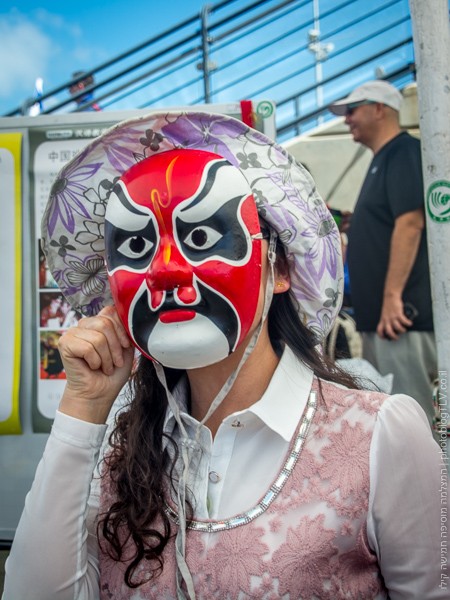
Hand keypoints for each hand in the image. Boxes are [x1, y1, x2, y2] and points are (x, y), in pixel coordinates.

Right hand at [58, 305, 134, 422]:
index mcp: (98, 322)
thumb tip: (127, 315)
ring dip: (106, 357)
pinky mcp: (64, 343)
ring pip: (98, 337)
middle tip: (115, 361)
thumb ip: (126, 330)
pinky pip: (87, 348)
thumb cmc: (112, 373)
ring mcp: (72, 333)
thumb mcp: (126, 347)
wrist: (100, 393)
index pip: (110, 311)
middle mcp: (84, 324)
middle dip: (115, 347)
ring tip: (105, 367)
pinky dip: (95, 361)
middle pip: (105, 323)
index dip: (121, 330)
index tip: (126, 346)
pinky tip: (92, 367)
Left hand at [376, 296, 412, 340]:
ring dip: (402, 330)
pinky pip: (404, 321)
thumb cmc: (388, 305)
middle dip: (393, 336)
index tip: (385, 338)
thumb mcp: (385, 314)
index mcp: (382, 320)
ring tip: (404, 330)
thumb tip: (394, 327)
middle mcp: (386, 319)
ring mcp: (392, 316)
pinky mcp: (398, 313)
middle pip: (389, 331)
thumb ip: (387, 320)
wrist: (390, 297)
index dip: (381, 336)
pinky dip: (408, 323)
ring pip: (397, 327)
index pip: (379, 330)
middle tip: (397, 338)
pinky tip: (409, 323)